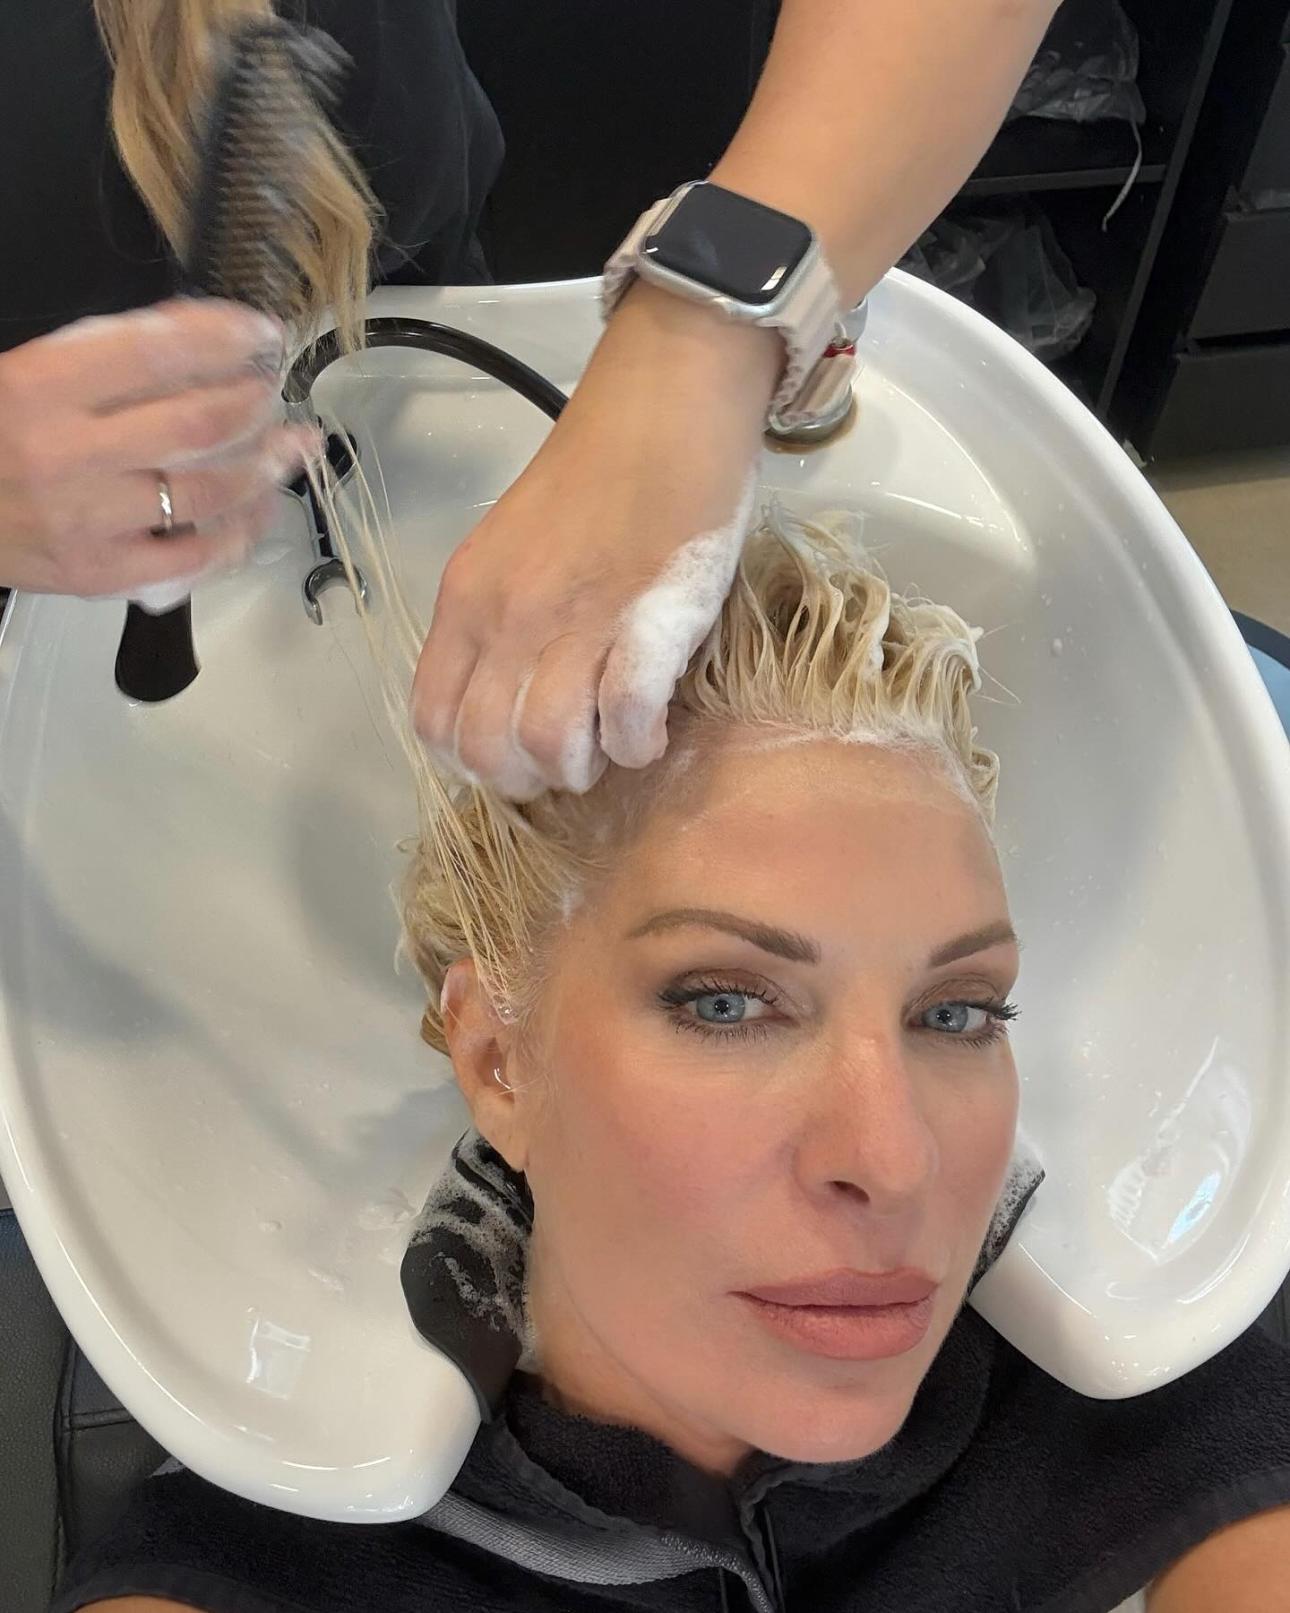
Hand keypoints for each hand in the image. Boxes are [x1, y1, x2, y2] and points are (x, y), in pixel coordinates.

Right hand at [0, 299, 318, 599]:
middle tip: (277, 393)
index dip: (222, 339)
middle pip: (196, 425)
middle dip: (254, 405)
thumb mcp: (25, 375)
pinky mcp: (98, 572)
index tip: (260, 333)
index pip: (155, 351)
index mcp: (42, 386)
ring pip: (205, 492)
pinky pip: (189, 557)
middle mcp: (69, 453)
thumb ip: (103, 361)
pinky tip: (257, 512)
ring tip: (290, 449)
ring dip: (261, 469)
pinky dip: (235, 534)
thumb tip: (197, 342)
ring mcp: (87, 519)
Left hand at [412, 284, 780, 798]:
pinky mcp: (648, 623)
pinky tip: (649, 731)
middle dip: (527, 778)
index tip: (513, 751)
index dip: (471, 760)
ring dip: (580, 768)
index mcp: (467, 598)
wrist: (663, 409)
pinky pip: (626, 720)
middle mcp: (508, 617)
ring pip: (548, 745)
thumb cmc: (594, 475)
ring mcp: (576, 622)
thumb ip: (496, 617)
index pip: (434, 720)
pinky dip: (636, 745)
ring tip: (607, 748)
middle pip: (488, 750)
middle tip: (567, 759)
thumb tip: (507, 694)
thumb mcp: (510, 547)